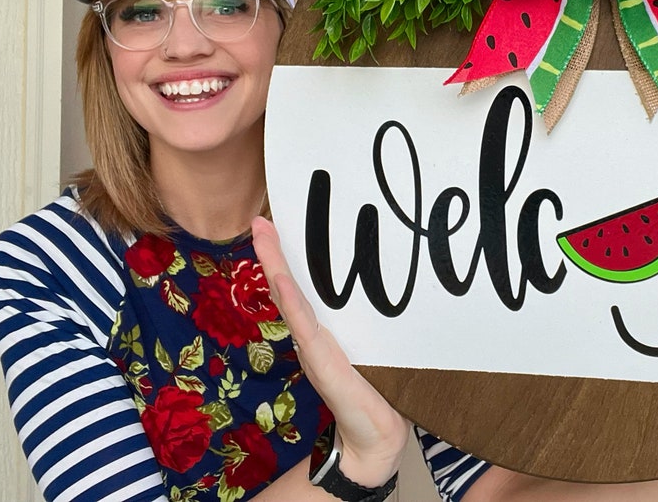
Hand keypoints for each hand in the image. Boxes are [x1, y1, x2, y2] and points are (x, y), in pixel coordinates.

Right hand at [252, 216, 408, 488]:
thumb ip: (374, 320)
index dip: (285, 256)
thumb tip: (399, 284)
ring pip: (290, 300)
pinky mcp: (322, 363)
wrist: (379, 436)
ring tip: (263, 236)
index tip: (272, 223)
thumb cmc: (380, 390)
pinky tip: (280, 280)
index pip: (300, 287)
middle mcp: (312, 336)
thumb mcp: (376, 344)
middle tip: (258, 220)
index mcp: (323, 330)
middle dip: (273, 253)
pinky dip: (291, 302)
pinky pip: (303, 326)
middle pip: (287, 288)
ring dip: (276, 267)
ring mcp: (313, 348)